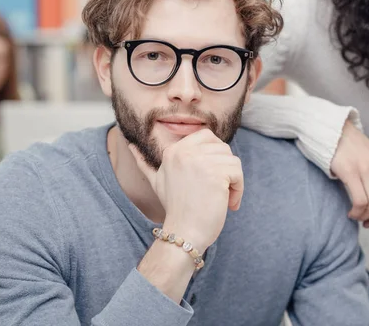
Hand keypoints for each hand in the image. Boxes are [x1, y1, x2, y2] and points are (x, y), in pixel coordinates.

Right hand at [128, 129, 243, 251]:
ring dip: (233, 181)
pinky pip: (237, 173)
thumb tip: (130, 145)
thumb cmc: (175, 208)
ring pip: (233, 160)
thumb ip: (144, 162)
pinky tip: (228, 203)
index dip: (215, 154)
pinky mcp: (215, 174)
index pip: (207, 135)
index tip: (211, 176)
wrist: (183, 232)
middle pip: (223, 147)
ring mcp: (200, 162)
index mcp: (173, 150)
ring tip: (223, 198)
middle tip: (219, 189)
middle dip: (226, 168)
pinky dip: (238, 190)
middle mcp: (184, 152)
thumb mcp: (156, 181)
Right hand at [331, 120, 368, 228]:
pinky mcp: (349, 172)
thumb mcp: (367, 156)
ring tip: (355, 216)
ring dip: (365, 217)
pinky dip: (357, 212)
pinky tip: (350, 212)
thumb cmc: (343, 145)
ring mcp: (365, 169)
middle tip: (367, 223)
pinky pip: (361, 201)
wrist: (328, 128)